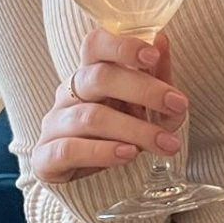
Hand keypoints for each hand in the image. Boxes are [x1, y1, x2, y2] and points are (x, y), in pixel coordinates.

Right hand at [31, 28, 188, 184]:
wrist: (91, 183)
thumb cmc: (121, 134)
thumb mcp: (147, 107)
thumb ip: (156, 78)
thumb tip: (162, 39)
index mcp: (89, 73)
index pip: (94, 44)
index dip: (121, 46)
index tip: (152, 55)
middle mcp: (68, 94)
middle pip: (98, 79)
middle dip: (143, 90)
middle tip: (178, 104)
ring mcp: (54, 124)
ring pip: (91, 117)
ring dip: (135, 130)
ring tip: (166, 143)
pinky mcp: (45, 158)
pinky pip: (69, 149)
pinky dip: (102, 151)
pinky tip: (129, 154)